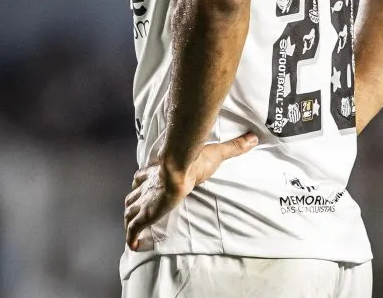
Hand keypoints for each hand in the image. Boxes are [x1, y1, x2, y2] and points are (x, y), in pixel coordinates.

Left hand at [123, 131, 257, 249]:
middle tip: (136, 211)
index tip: (142, 184)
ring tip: (135, 230)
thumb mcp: (216, 152)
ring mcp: (145, 200)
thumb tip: (253, 137)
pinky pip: (133, 228)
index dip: (142, 181)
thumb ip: (233, 147)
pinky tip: (135, 245)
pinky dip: (132, 237)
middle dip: (134, 202)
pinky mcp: (146, 213)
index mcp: (159, 170)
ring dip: (130, 219)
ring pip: (129, 210)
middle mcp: (148, 185)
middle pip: (133, 194)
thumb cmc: (194, 159)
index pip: (144, 175)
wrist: (180, 165)